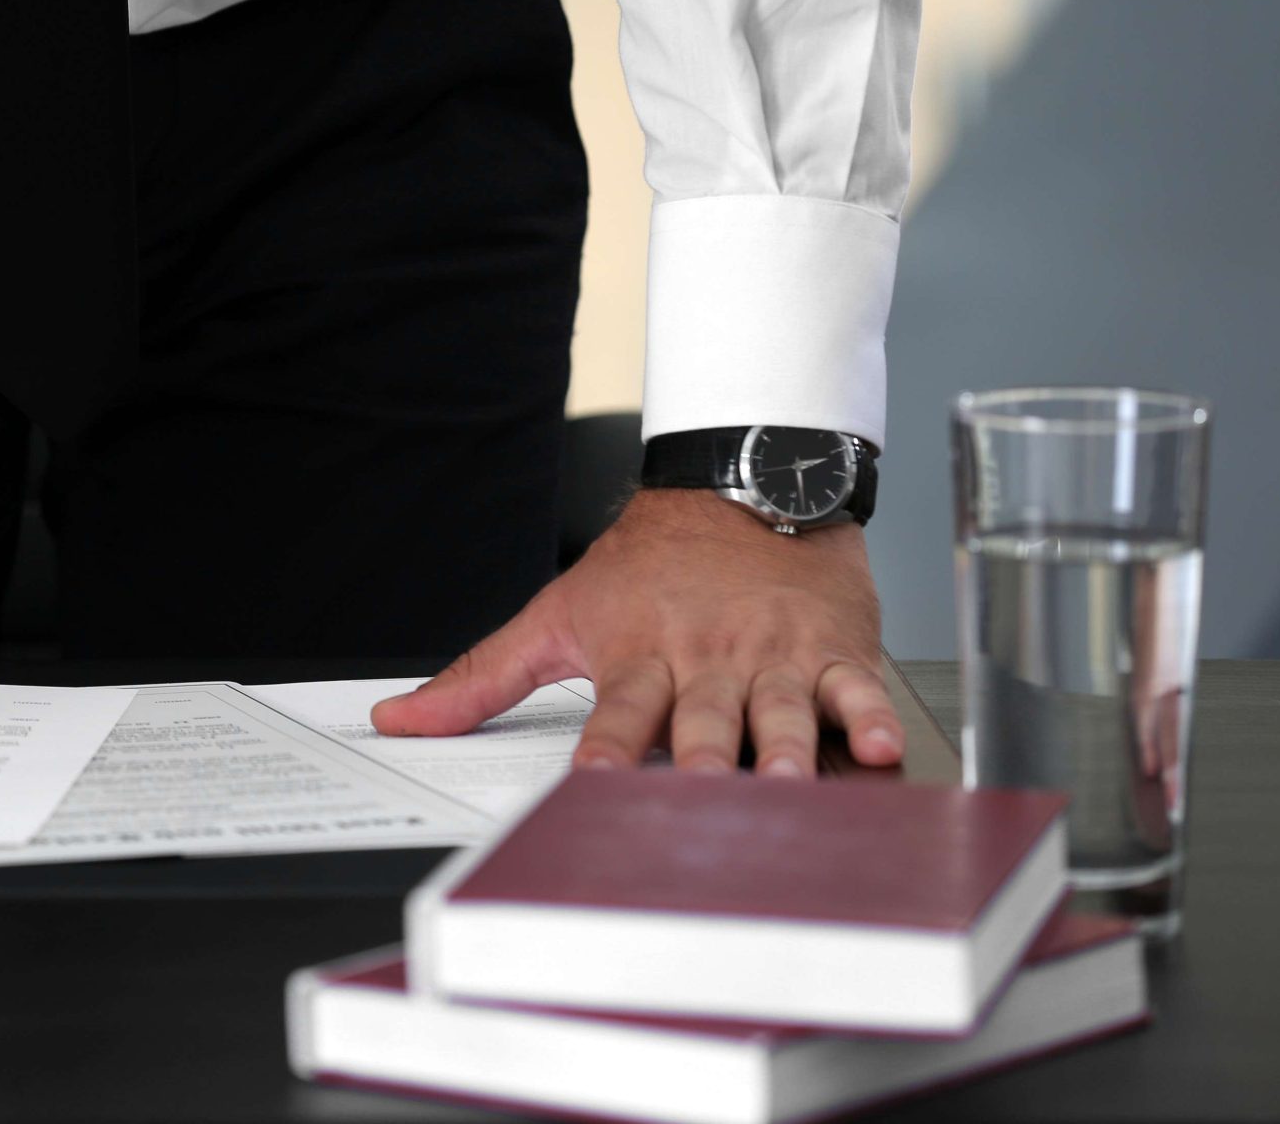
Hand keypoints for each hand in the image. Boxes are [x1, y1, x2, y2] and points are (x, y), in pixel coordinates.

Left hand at [371, 489, 903, 776]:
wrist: (740, 478)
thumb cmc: (646, 561)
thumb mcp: (556, 612)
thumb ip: (480, 677)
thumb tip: (397, 719)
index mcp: (638, 655)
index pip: (616, 716)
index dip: (608, 754)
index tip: (597, 790)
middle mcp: (704, 658)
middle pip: (702, 719)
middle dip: (706, 762)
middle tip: (709, 801)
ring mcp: (770, 654)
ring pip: (778, 710)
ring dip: (785, 748)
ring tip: (791, 783)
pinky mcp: (832, 647)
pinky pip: (854, 687)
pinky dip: (870, 716)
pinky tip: (881, 744)